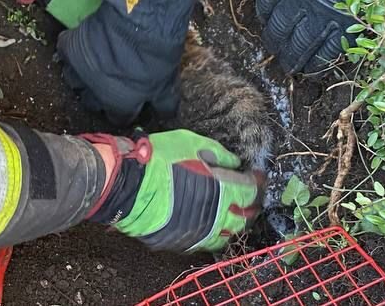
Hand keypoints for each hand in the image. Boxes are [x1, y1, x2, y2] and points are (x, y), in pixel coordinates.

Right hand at [58, 3, 182, 124]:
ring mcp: (79, 70)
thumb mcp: (167, 84)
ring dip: (83, 75)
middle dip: (100, 95)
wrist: (139, 22)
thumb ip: (164, 103)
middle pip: (90, 102)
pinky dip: (71, 49)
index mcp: (118, 104)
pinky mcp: (70, 47)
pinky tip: (81, 43)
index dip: (125, 110)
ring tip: (94, 64)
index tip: (130, 101)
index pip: (118, 118)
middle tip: (111, 80)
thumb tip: (166, 115)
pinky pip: (65, 52)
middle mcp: (94, 92)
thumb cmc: (156, 56)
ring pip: (73, 80)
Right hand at [83, 130, 262, 252]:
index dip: (256, 182)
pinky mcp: (184, 242)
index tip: (256, 176)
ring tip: (233, 211)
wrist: (128, 185)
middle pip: (244, 216)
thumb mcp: (192, 143)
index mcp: (222, 188)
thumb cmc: (159, 159)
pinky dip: (215, 233)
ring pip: (228, 234)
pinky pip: (208, 242)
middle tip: (250, 195)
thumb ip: (219, 154)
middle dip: (251, 205)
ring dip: (234, 222)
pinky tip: (212, 223)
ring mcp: (201, 232)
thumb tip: (235, 163)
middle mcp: (217, 214)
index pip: (251, 190)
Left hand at [257, 0, 372, 72]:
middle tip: (276, 53)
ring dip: (293, 58)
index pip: (265, 7)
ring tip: (291, 67)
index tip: (267, 25)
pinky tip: (313, 68)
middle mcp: (297, 1)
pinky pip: (326, 51)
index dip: (265, 20)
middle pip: (280, 30)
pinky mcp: (343, 25)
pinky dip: (318, 62)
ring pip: (300, 44)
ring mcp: (320, 15)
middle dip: (276, 44)